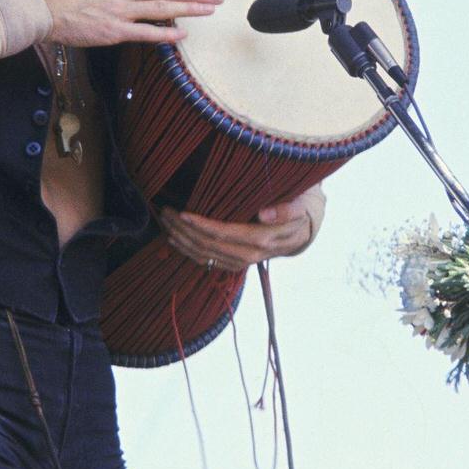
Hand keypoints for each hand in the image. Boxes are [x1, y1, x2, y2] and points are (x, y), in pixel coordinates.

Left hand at [159, 184, 325, 272]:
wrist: (303, 230)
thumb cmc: (299, 210)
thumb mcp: (300, 206)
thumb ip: (285, 209)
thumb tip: (264, 213)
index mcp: (263, 239)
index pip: (226, 234)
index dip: (203, 225)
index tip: (184, 213)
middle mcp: (250, 255)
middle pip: (210, 246)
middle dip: (186, 230)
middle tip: (167, 212)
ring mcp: (241, 261)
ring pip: (205, 256)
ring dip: (182, 241)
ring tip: (165, 223)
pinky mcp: (235, 262)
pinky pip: (208, 261)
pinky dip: (188, 251)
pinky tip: (174, 239)